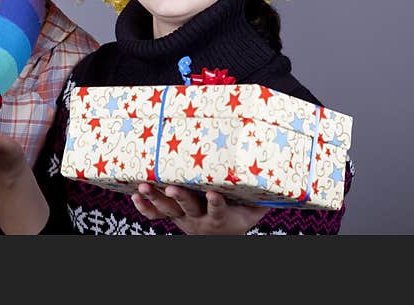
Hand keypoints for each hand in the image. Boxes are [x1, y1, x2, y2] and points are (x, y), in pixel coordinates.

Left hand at [131, 183, 267, 234]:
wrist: (221, 238)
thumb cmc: (238, 218)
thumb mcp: (252, 211)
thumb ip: (261, 197)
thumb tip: (278, 174)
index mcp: (220, 217)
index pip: (218, 209)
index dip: (216, 202)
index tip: (213, 193)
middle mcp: (199, 218)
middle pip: (188, 208)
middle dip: (180, 197)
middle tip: (172, 188)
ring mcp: (183, 218)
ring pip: (168, 210)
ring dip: (156, 198)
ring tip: (145, 186)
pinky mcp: (172, 217)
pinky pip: (155, 216)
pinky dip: (144, 207)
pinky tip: (135, 195)